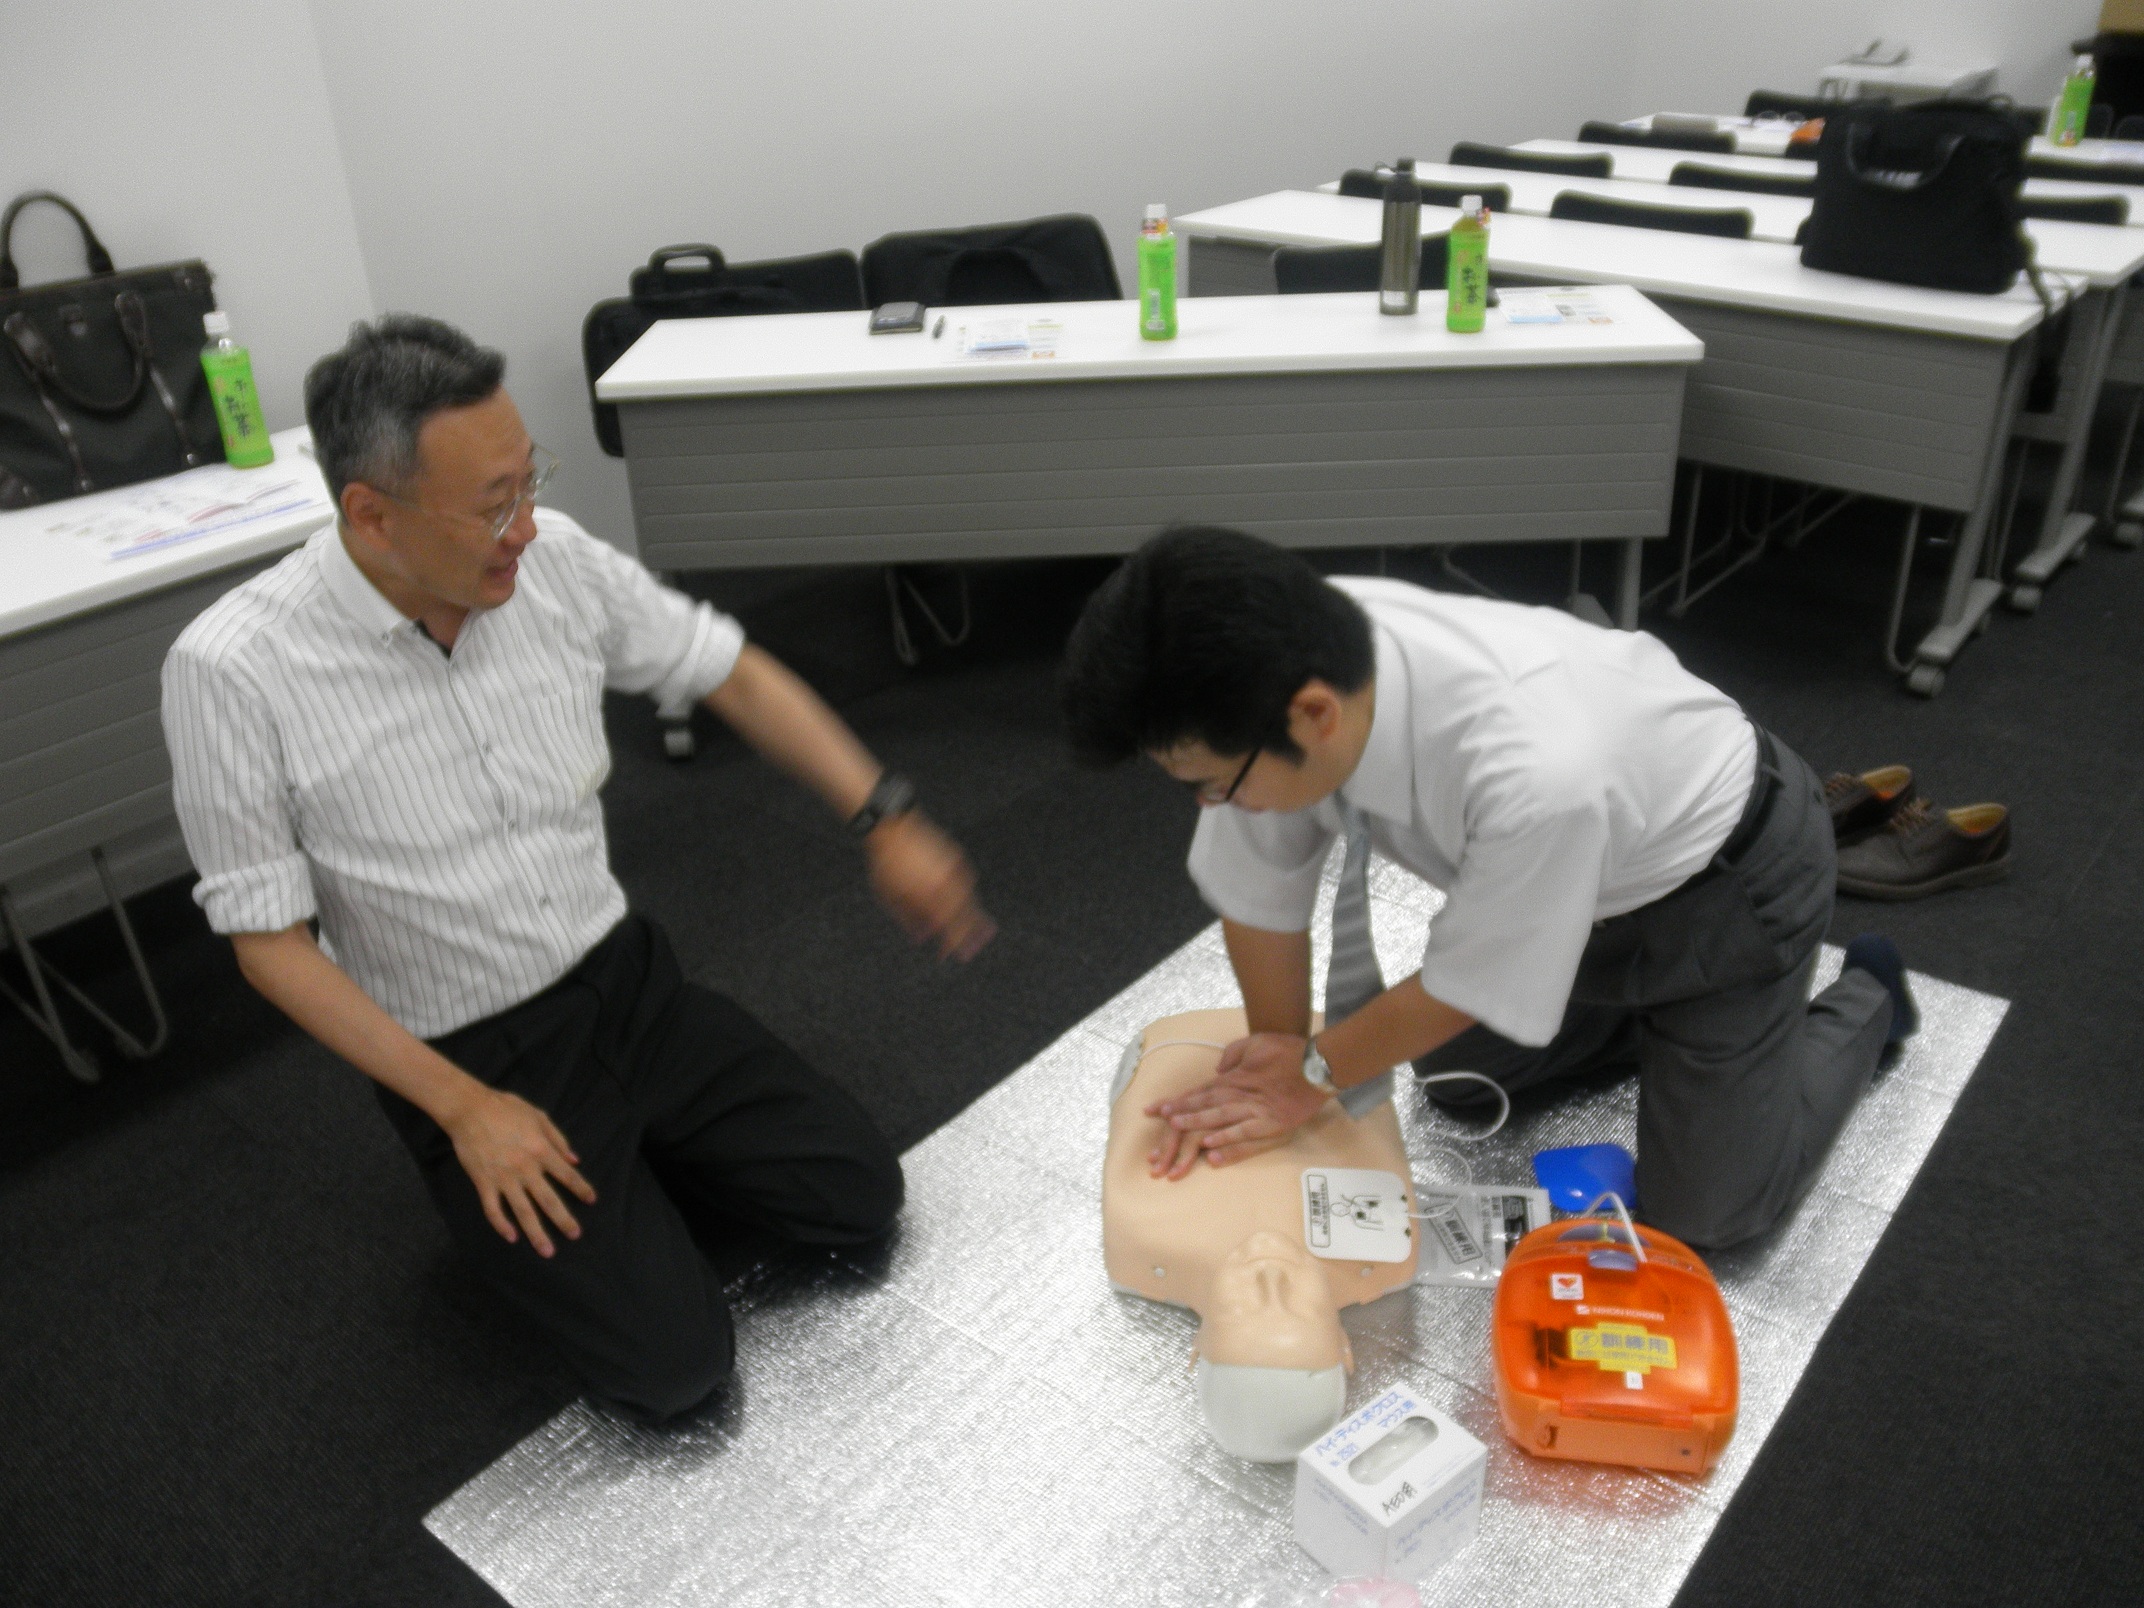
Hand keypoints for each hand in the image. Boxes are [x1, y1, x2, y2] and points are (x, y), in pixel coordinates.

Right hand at [441, 1083, 597, 1257]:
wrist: (469, 1109)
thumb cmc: (506, 1109)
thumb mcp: (538, 1117)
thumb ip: (558, 1140)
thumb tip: (575, 1160)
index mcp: (541, 1150)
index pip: (567, 1175)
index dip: (581, 1189)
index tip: (592, 1201)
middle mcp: (526, 1168)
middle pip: (549, 1200)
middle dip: (564, 1220)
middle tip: (575, 1235)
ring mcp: (503, 1178)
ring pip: (523, 1211)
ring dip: (536, 1233)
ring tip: (547, 1250)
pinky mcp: (484, 1183)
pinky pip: (493, 1209)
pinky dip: (502, 1225)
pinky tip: (512, 1237)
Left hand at [866, 812, 995, 959]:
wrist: (893, 827)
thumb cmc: (886, 864)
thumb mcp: (889, 896)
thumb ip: (908, 919)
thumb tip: (921, 937)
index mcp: (928, 896)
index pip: (946, 927)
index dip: (950, 944)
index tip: (950, 955)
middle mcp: (945, 884)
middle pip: (965, 916)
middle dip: (971, 936)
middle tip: (975, 950)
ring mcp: (954, 869)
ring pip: (970, 898)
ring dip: (975, 916)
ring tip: (983, 931)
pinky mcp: (956, 856)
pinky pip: (967, 881)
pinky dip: (969, 895)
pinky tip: (969, 903)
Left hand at [1143, 1032, 1331, 1179]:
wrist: (1319, 1064)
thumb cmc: (1288, 1051)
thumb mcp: (1255, 1043)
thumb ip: (1233, 1054)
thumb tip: (1217, 1068)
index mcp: (1235, 1077)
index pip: (1199, 1090)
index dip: (1177, 1100)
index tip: (1154, 1109)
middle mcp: (1241, 1094)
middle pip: (1204, 1104)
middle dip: (1179, 1113)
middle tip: (1157, 1122)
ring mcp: (1256, 1111)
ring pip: (1221, 1118)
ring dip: (1197, 1125)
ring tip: (1176, 1131)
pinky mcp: (1273, 1125)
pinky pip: (1247, 1135)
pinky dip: (1229, 1143)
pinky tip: (1212, 1150)